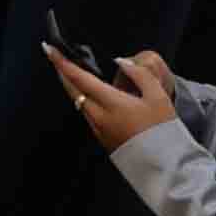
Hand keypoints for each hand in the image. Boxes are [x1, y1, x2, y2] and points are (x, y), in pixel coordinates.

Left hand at [56, 43, 184, 148]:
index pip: (79, 78)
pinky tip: (91, 97)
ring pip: (78, 103)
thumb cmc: (163, 131)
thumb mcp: (158, 98)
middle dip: (62, 73)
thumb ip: (140, 75)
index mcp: (110, 103)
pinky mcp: (103, 140)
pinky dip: (84, 101)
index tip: (49, 48)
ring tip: (74, 75)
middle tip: (56, 58)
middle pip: (73, 90)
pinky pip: (87, 115)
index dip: (62, 62)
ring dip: (73, 87)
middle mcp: (98, 116)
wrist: (166, 167)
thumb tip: (121, 62)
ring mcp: (98, 130)